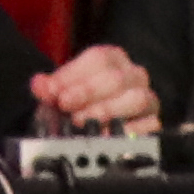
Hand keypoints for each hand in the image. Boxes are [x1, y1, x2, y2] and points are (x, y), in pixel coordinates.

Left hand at [35, 42, 161, 138]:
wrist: (96, 119)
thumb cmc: (79, 99)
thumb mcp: (61, 90)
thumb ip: (49, 87)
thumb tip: (40, 85)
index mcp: (112, 58)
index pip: (99, 58)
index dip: (74, 75)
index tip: (55, 92)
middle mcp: (134, 75)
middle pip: (117, 78)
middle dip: (87, 93)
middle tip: (66, 107)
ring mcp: (147, 98)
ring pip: (137, 99)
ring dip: (106, 111)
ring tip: (82, 122)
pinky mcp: (154, 122)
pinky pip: (150, 125)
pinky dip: (127, 131)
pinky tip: (105, 136)